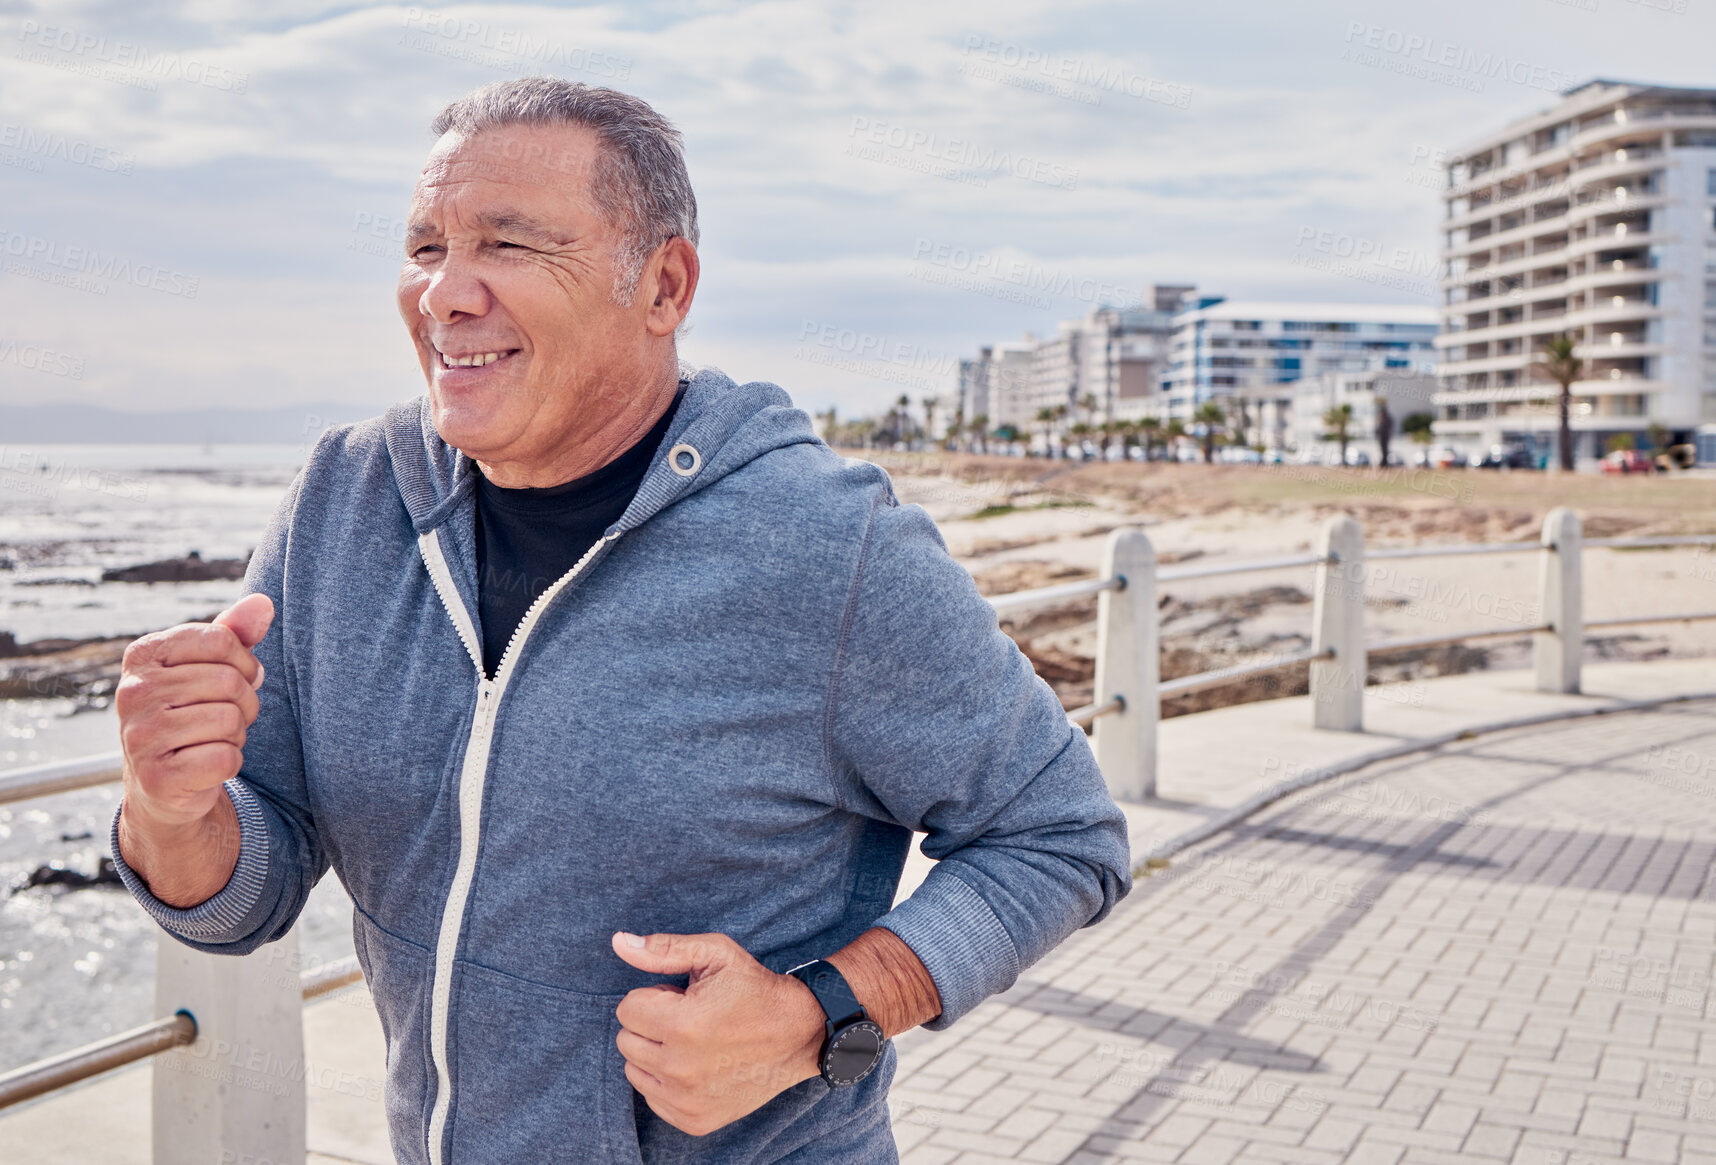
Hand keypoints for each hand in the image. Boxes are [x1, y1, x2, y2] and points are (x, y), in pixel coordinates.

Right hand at [118, 593, 272, 827]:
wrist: (166, 784)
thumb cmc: (194, 712)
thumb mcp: (211, 666)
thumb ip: (236, 632)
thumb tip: (264, 602)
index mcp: (143, 655)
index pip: (221, 640)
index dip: (244, 663)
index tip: (234, 680)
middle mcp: (132, 692)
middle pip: (229, 681)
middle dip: (245, 702)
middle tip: (225, 716)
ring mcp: (139, 736)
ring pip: (230, 720)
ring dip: (237, 733)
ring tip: (212, 739)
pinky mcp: (156, 777)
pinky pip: (226, 758)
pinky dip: (231, 762)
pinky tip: (206, 764)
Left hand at [611, 931, 825, 1136]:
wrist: (799, 1033)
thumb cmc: (755, 989)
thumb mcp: (715, 954)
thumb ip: (663, 949)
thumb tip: (618, 942)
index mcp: (683, 1025)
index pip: (626, 1009)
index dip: (655, 996)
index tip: (683, 998)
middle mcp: (682, 1068)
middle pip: (626, 1040)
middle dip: (651, 1024)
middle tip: (690, 1017)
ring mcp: (688, 1099)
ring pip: (634, 1070)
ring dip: (655, 1052)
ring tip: (693, 1041)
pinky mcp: (695, 1119)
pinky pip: (651, 1098)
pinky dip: (666, 1081)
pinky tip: (696, 1065)